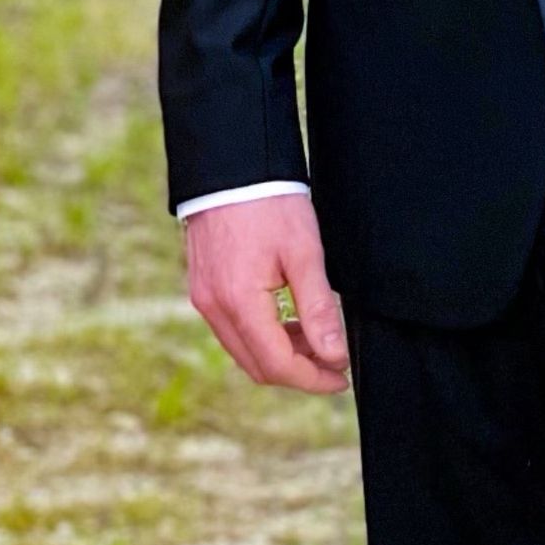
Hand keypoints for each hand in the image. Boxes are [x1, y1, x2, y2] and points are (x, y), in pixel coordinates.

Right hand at [185, 193, 349, 392]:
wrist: (231, 165)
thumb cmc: (269, 202)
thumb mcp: (304, 253)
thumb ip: (318, 308)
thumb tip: (334, 355)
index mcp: (238, 302)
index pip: (278, 365)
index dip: (313, 379)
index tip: (342, 376)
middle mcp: (213, 307)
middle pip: (257, 366)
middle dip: (299, 372)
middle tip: (334, 361)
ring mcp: (204, 298)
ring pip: (244, 351)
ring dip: (281, 355)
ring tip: (317, 339)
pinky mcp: (203, 287)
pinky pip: (233, 330)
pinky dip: (262, 336)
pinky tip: (288, 320)